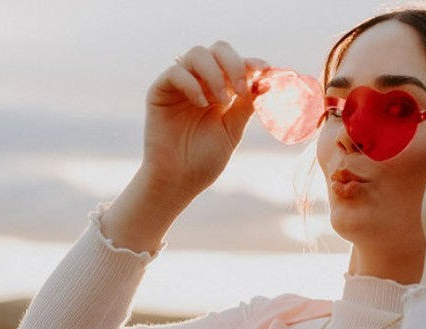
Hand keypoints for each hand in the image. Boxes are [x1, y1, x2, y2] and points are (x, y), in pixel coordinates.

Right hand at [140, 41, 264, 201]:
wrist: (178, 181)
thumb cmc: (204, 161)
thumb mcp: (232, 132)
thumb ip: (245, 107)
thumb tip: (265, 84)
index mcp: (220, 90)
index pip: (236, 64)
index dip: (251, 63)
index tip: (265, 71)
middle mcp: (201, 82)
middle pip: (218, 50)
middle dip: (233, 64)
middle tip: (241, 88)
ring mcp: (180, 84)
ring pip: (197, 54)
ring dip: (214, 73)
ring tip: (222, 100)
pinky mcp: (160, 90)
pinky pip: (176, 72)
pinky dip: (191, 83)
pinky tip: (201, 103)